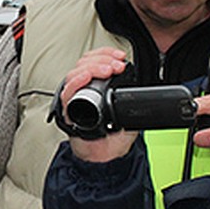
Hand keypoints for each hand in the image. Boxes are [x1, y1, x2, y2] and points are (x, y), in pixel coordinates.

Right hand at [60, 48, 135, 162]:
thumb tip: (142, 90)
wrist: (105, 155)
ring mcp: (74, 98)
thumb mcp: (127, 110)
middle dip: (103, 59)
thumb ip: (131, 99)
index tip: (120, 56)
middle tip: (116, 65)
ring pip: (75, 73)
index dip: (106, 53)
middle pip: (84, 63)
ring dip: (92, 68)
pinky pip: (67, 92)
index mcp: (94, 84)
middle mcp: (82, 88)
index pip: (94, 59)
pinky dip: (76, 82)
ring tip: (107, 70)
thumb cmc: (113, 134)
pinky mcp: (68, 110)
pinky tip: (86, 77)